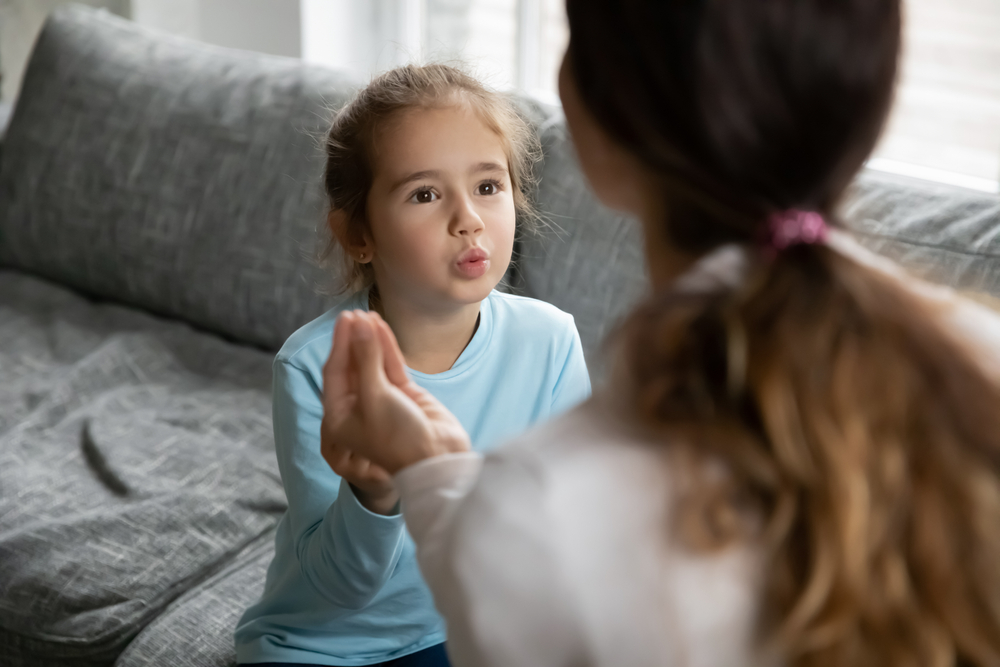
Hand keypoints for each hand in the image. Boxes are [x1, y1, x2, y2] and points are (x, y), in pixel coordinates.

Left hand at [319, 312, 398, 513]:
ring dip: (370, 340)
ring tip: (369, 315)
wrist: (436, 460)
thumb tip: (359, 325)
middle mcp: (358, 407)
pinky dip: (387, 349)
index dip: (340, 344)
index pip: (335, 373)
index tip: (345, 319)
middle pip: (352, 366)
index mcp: (340, 416)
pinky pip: (391, 367)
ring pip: (373, 363)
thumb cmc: (398, 437)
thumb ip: (366, 358)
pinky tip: (383, 328)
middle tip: (354, 314)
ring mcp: (383, 400)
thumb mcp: (375, 396)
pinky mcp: (404, 395)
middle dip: (353, 340)